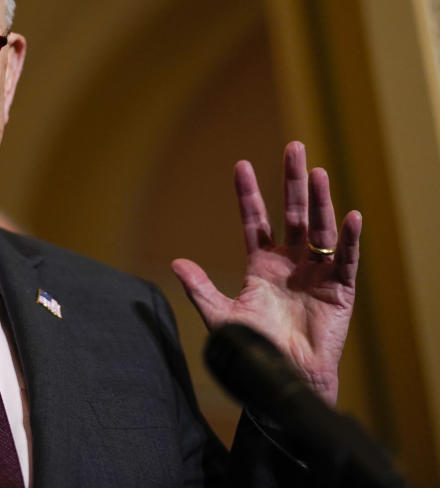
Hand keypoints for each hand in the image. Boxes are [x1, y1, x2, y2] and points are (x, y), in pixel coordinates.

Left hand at [171, 141, 360, 404]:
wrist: (283, 380)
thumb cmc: (253, 350)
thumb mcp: (221, 317)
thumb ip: (201, 289)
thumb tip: (175, 263)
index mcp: (261, 265)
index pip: (255, 220)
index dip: (249, 194)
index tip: (241, 164)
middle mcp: (290, 262)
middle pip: (293, 213)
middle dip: (292, 182)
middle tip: (293, 147)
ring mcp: (316, 273)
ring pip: (318, 229)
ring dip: (320, 201)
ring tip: (317, 172)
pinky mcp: (339, 290)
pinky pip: (345, 259)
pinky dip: (348, 238)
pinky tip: (350, 216)